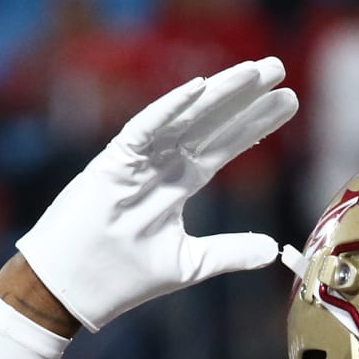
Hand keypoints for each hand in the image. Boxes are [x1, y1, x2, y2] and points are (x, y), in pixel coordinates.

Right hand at [14, 58, 297, 331]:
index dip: (254, 124)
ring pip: (184, 118)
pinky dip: (169, 109)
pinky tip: (199, 88)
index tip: (287, 101)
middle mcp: (161, 165)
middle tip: (278, 67)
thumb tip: (274, 249)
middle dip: (244, 96)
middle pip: (210, 123)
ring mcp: (137, 161)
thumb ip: (231, 251)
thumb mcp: (189, 264)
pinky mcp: (112, 164)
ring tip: (254, 71)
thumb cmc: (121, 277)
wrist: (72, 291)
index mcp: (177, 183)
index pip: (223, 146)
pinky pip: (143, 130)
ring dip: (218, 92)